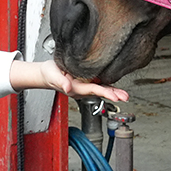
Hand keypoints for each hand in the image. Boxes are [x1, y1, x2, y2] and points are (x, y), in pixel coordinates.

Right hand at [9, 59, 129, 103]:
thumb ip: (61, 81)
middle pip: (100, 92)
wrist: (46, 73)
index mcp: (76, 88)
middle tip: (125, 97)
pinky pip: (99, 84)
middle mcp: (82, 89)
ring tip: (124, 94)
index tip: (115, 96)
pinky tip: (116, 87)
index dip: (105, 92)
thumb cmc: (49, 73)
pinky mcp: (86, 81)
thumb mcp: (53, 75)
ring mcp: (85, 86)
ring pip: (101, 89)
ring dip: (113, 92)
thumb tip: (68, 88)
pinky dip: (108, 86)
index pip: (93, 90)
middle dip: (113, 95)